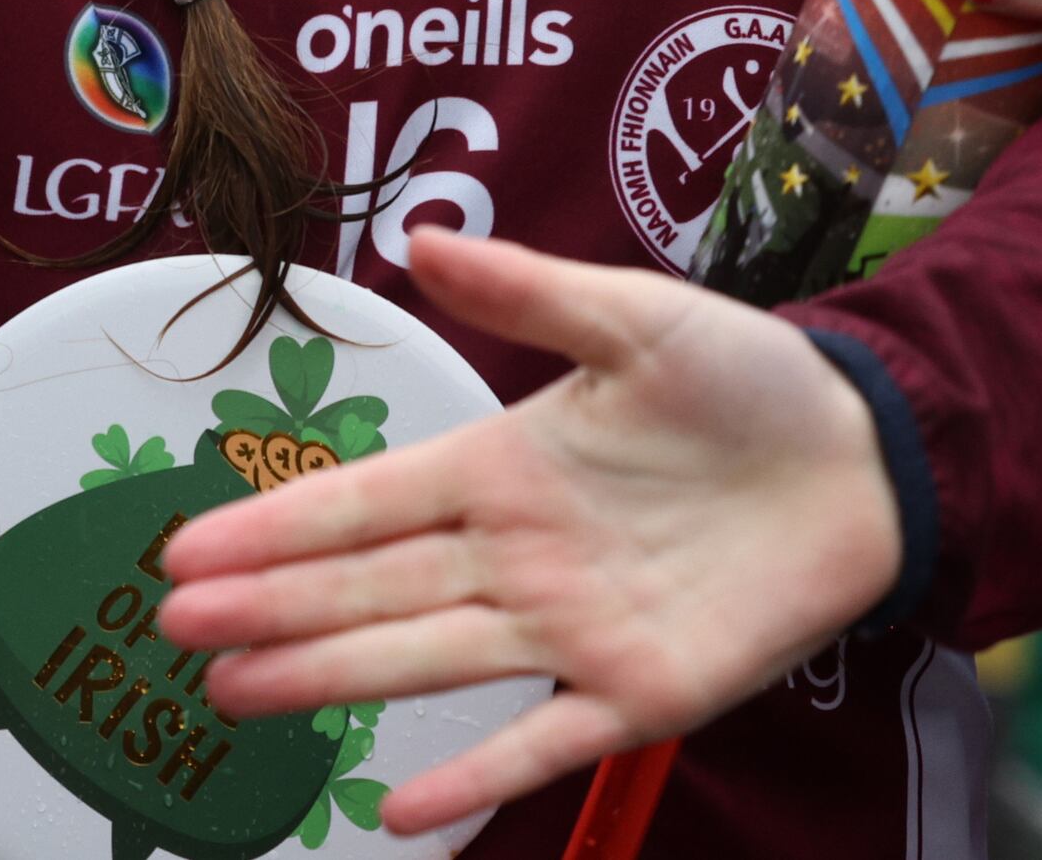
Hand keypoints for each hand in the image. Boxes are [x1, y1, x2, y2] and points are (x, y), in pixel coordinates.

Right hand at [151, 230, 901, 832]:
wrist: (867, 458)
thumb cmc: (751, 382)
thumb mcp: (639, 317)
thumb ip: (530, 291)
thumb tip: (422, 238)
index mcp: (503, 466)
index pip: (367, 502)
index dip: (276, 525)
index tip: (185, 544)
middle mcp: (515, 556)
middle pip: (371, 588)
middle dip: (269, 607)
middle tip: (174, 627)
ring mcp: (568, 630)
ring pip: (425, 659)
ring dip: (329, 679)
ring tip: (233, 692)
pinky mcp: (635, 692)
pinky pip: (539, 741)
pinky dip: (473, 776)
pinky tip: (394, 807)